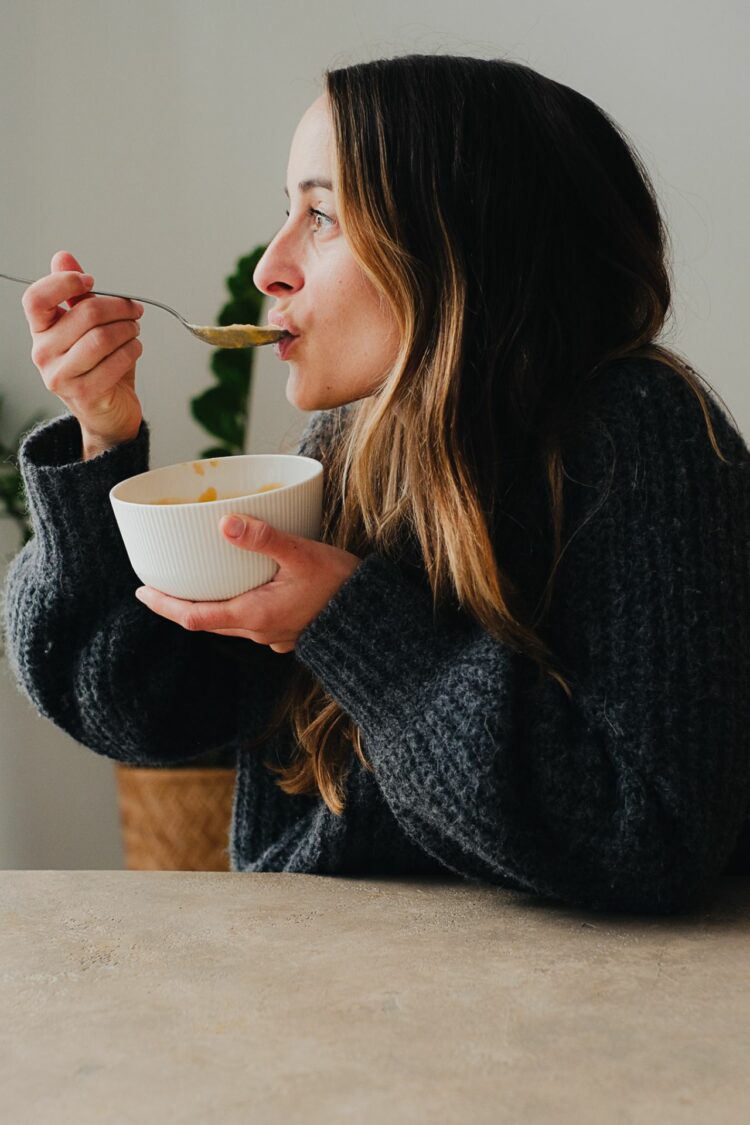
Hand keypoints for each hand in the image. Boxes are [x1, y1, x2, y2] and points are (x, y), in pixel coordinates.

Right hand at [21, 250, 143, 456]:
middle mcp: (43, 354)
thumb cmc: (99, 366)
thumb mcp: (87, 327)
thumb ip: (76, 295)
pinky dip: (132, 351)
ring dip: (128, 329)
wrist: (107, 413)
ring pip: (102, 338)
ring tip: (135, 330)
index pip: (36, 299)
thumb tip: (63, 256)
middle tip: (134, 309)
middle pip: (85, 314)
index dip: (63, 283)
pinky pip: (115, 362)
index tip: (90, 281)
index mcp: (40, 331)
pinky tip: (135, 349)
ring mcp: (60, 377)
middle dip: (119, 307)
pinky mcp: (83, 394)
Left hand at [134, 514, 362, 652]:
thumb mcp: (302, 554)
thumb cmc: (341, 585)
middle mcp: (258, 630)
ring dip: (207, 607)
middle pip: (206, 621)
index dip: (164, 605)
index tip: (142, 592)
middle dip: (179, 605)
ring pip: (228, 623)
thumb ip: (264, 538)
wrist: (375, 617)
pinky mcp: (289, 632)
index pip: (194, 617)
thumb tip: (224, 522)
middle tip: (159, 586)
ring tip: (195, 585)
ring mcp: (273, 635)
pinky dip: (234, 607)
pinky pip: (250, 622)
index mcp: (254, 614)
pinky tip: (241, 590)